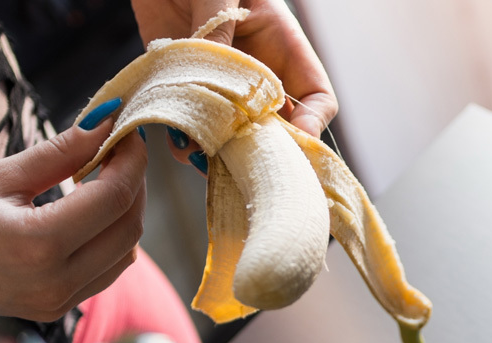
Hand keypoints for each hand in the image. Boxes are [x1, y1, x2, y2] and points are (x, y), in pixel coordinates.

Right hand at [0, 114, 146, 321]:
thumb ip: (59, 154)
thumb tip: (105, 122)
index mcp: (36, 246)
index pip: (113, 199)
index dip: (131, 161)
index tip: (129, 130)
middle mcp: (55, 283)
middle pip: (129, 230)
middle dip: (134, 185)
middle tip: (120, 149)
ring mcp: (57, 302)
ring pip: (124, 254)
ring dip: (125, 213)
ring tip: (103, 175)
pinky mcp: (55, 309)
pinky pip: (105, 272)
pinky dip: (110, 239)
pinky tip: (89, 210)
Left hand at [130, 0, 337, 168]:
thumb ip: (220, 33)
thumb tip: (216, 79)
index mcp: (281, 47)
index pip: (316, 99)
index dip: (310, 126)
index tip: (290, 142)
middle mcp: (256, 73)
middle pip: (276, 129)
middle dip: (260, 150)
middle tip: (239, 160)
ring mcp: (221, 83)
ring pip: (233, 134)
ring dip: (219, 151)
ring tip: (201, 154)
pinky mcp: (184, 84)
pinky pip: (191, 122)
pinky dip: (183, 137)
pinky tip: (175, 137)